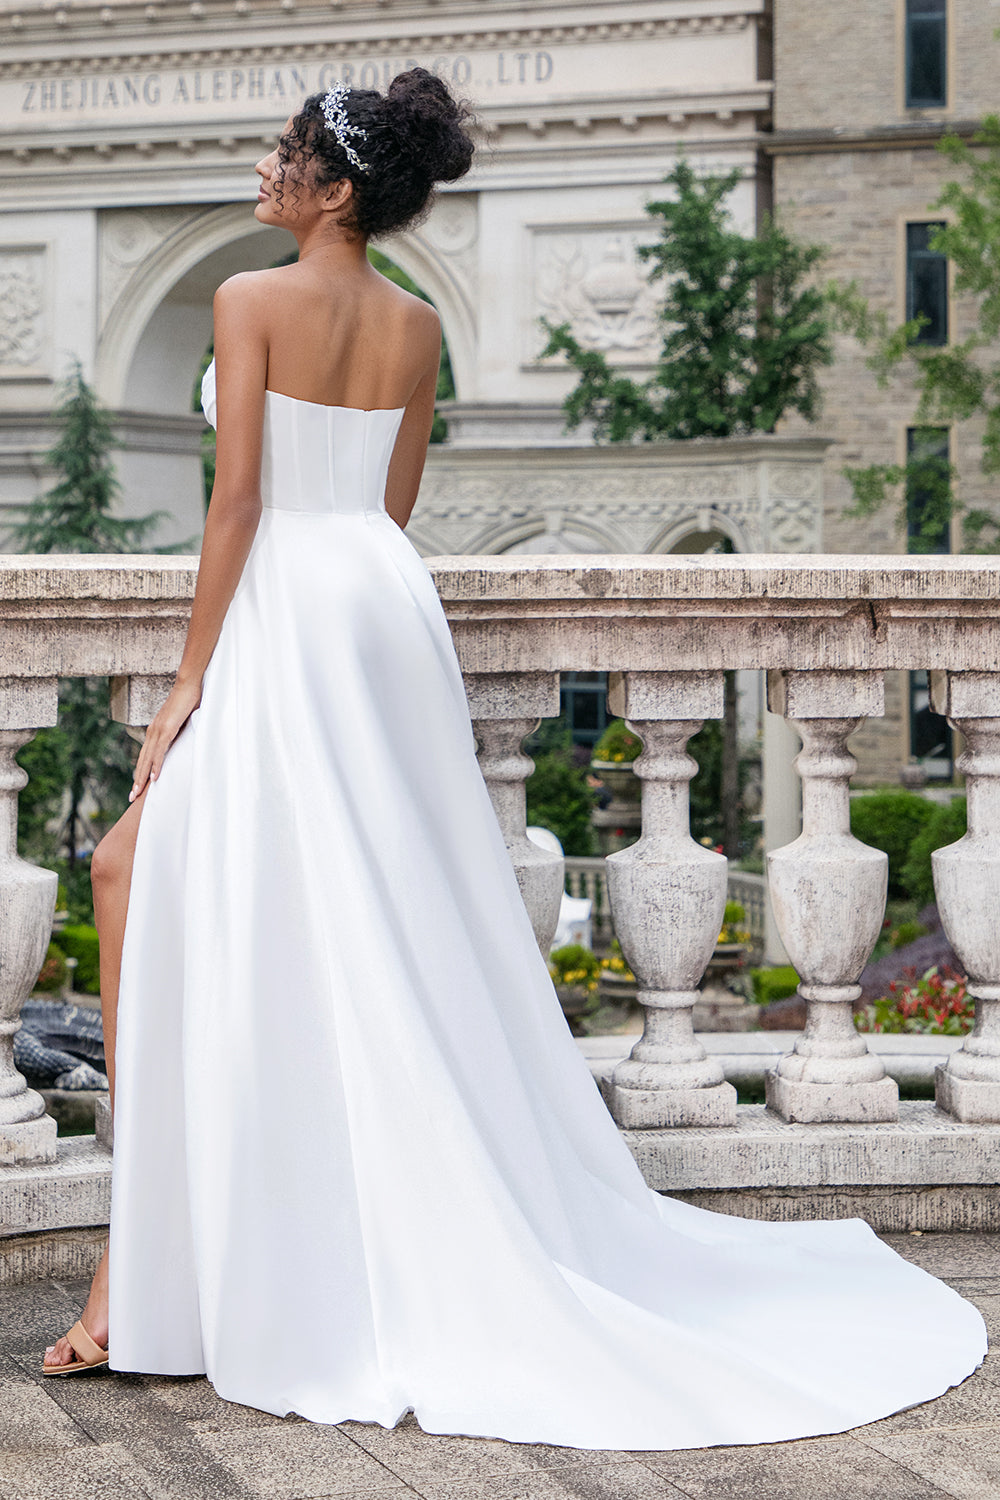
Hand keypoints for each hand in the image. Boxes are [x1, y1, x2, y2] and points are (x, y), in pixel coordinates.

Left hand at [129, 677, 202, 801]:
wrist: (188, 684)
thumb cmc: (187, 701)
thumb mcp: (181, 721)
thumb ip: (179, 732)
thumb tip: (182, 741)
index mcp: (155, 731)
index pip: (145, 756)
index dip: (141, 772)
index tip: (138, 787)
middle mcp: (153, 732)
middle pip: (142, 761)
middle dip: (136, 780)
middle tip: (131, 797)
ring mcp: (158, 731)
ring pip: (147, 759)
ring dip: (142, 777)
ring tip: (138, 793)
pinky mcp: (167, 729)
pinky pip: (160, 752)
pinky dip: (156, 765)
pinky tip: (154, 777)